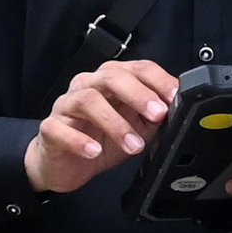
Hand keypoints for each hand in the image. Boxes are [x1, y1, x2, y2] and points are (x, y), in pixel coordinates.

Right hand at [24, 58, 176, 193]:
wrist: (67, 163)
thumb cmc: (102, 139)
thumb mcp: (138, 127)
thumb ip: (155, 117)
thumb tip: (181, 111)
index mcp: (112, 81)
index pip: (137, 69)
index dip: (158, 80)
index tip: (176, 96)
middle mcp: (88, 86)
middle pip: (112, 77)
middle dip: (138, 94)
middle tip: (157, 114)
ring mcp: (66, 105)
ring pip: (87, 100)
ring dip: (115, 123)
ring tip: (133, 145)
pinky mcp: (50, 127)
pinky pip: (58, 128)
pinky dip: (78, 140)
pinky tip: (94, 151)